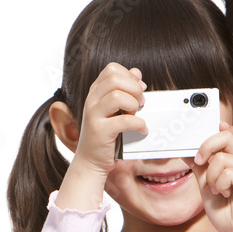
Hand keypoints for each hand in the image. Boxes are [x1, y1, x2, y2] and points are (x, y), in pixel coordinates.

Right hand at [56, 63, 147, 211]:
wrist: (91, 161)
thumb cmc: (105, 135)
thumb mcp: (114, 109)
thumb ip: (124, 90)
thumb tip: (137, 73)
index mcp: (95, 92)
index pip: (112, 69)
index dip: (129, 76)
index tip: (137, 90)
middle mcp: (91, 100)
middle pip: (115, 78)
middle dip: (134, 89)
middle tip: (140, 104)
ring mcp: (93, 115)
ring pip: (118, 96)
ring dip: (134, 105)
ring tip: (136, 115)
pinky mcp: (99, 131)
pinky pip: (124, 120)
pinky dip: (139, 124)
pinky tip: (141, 130)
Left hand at [193, 123, 232, 231]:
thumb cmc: (225, 211)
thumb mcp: (204, 185)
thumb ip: (199, 167)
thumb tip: (185, 150)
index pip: (229, 133)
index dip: (215, 130)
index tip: (199, 139)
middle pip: (226, 135)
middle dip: (206, 146)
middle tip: (199, 162)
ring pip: (222, 157)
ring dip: (211, 176)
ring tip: (216, 190)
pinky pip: (228, 172)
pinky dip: (219, 184)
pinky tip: (223, 194)